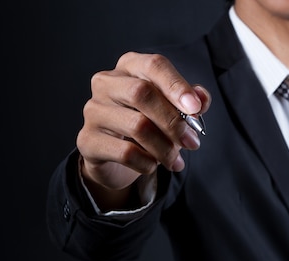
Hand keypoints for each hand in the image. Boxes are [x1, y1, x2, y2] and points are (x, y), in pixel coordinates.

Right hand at [76, 51, 210, 208]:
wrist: (116, 159)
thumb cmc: (148, 125)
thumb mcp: (173, 111)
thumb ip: (190, 103)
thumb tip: (202, 98)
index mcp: (130, 67)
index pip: (154, 65)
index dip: (176, 86)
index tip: (196, 108)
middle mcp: (106, 83)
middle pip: (142, 94)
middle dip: (173, 121)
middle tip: (192, 142)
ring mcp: (93, 111)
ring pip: (136, 126)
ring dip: (164, 148)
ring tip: (175, 160)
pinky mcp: (87, 140)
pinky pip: (125, 153)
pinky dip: (147, 163)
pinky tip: (153, 166)